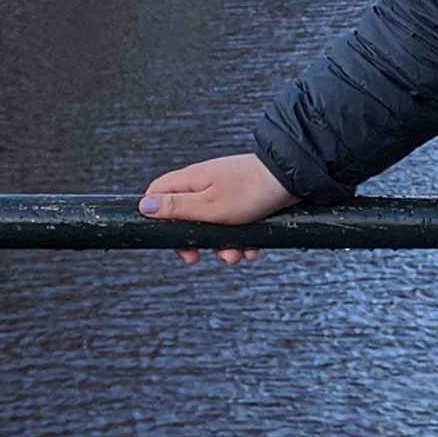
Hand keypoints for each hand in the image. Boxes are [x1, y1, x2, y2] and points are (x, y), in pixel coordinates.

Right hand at [138, 152, 296, 267]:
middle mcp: (205, 184)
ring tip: (237, 256)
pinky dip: (241, 240)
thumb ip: (176, 208)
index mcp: (190, 181)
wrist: (294, 179)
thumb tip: (143, 206)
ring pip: (213, 226)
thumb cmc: (250, 190)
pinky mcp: (244, 202)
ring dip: (223, 246)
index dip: (157, 218)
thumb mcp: (208, 206)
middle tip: (199, 257)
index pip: (158, 194)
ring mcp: (225, 192)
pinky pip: (235, 226)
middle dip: (194, 241)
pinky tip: (253, 251)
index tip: (169, 239)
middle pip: (185, 216)